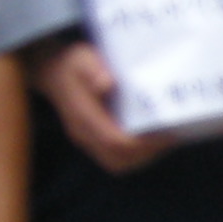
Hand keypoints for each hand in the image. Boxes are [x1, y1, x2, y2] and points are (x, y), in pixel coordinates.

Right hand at [37, 40, 163, 173]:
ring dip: (143, 156)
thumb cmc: (71, 64)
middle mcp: (84, 135)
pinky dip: (137, 152)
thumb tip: (106, 83)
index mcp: (82, 118)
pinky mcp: (94, 138)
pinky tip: (153, 137)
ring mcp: (88, 139)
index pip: (114, 142)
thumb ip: (91, 69)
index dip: (141, 143)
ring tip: (165, 139)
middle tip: (171, 138)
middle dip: (147, 153)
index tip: (165, 133)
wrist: (51, 71)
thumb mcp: (80, 59)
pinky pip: (116, 156)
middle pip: (118, 160)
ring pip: (118, 162)